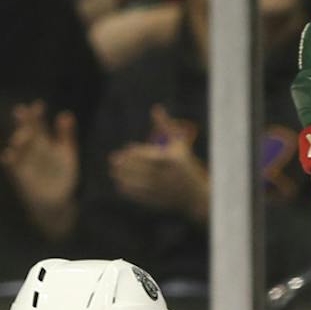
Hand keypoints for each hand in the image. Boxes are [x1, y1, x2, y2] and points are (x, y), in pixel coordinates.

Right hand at [0, 102, 79, 236]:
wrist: (57, 202)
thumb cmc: (62, 177)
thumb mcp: (68, 154)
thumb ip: (67, 135)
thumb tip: (66, 114)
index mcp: (44, 141)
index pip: (38, 124)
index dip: (36, 114)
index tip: (38, 105)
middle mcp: (32, 149)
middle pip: (26, 131)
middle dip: (23, 122)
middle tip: (21, 111)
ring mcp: (25, 162)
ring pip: (17, 147)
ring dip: (18, 140)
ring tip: (21, 135)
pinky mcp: (20, 176)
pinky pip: (11, 167)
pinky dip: (9, 161)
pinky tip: (8, 155)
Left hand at [109, 106, 209, 220]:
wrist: (197, 196)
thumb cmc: (187, 166)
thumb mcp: (180, 144)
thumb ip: (165, 126)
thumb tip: (155, 108)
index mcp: (171, 160)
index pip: (147, 155)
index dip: (134, 153)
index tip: (126, 150)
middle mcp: (165, 175)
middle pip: (139, 169)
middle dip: (124, 164)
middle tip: (113, 160)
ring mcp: (160, 190)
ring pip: (136, 183)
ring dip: (122, 177)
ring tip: (113, 171)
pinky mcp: (157, 201)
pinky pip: (138, 195)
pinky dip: (127, 190)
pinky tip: (120, 183)